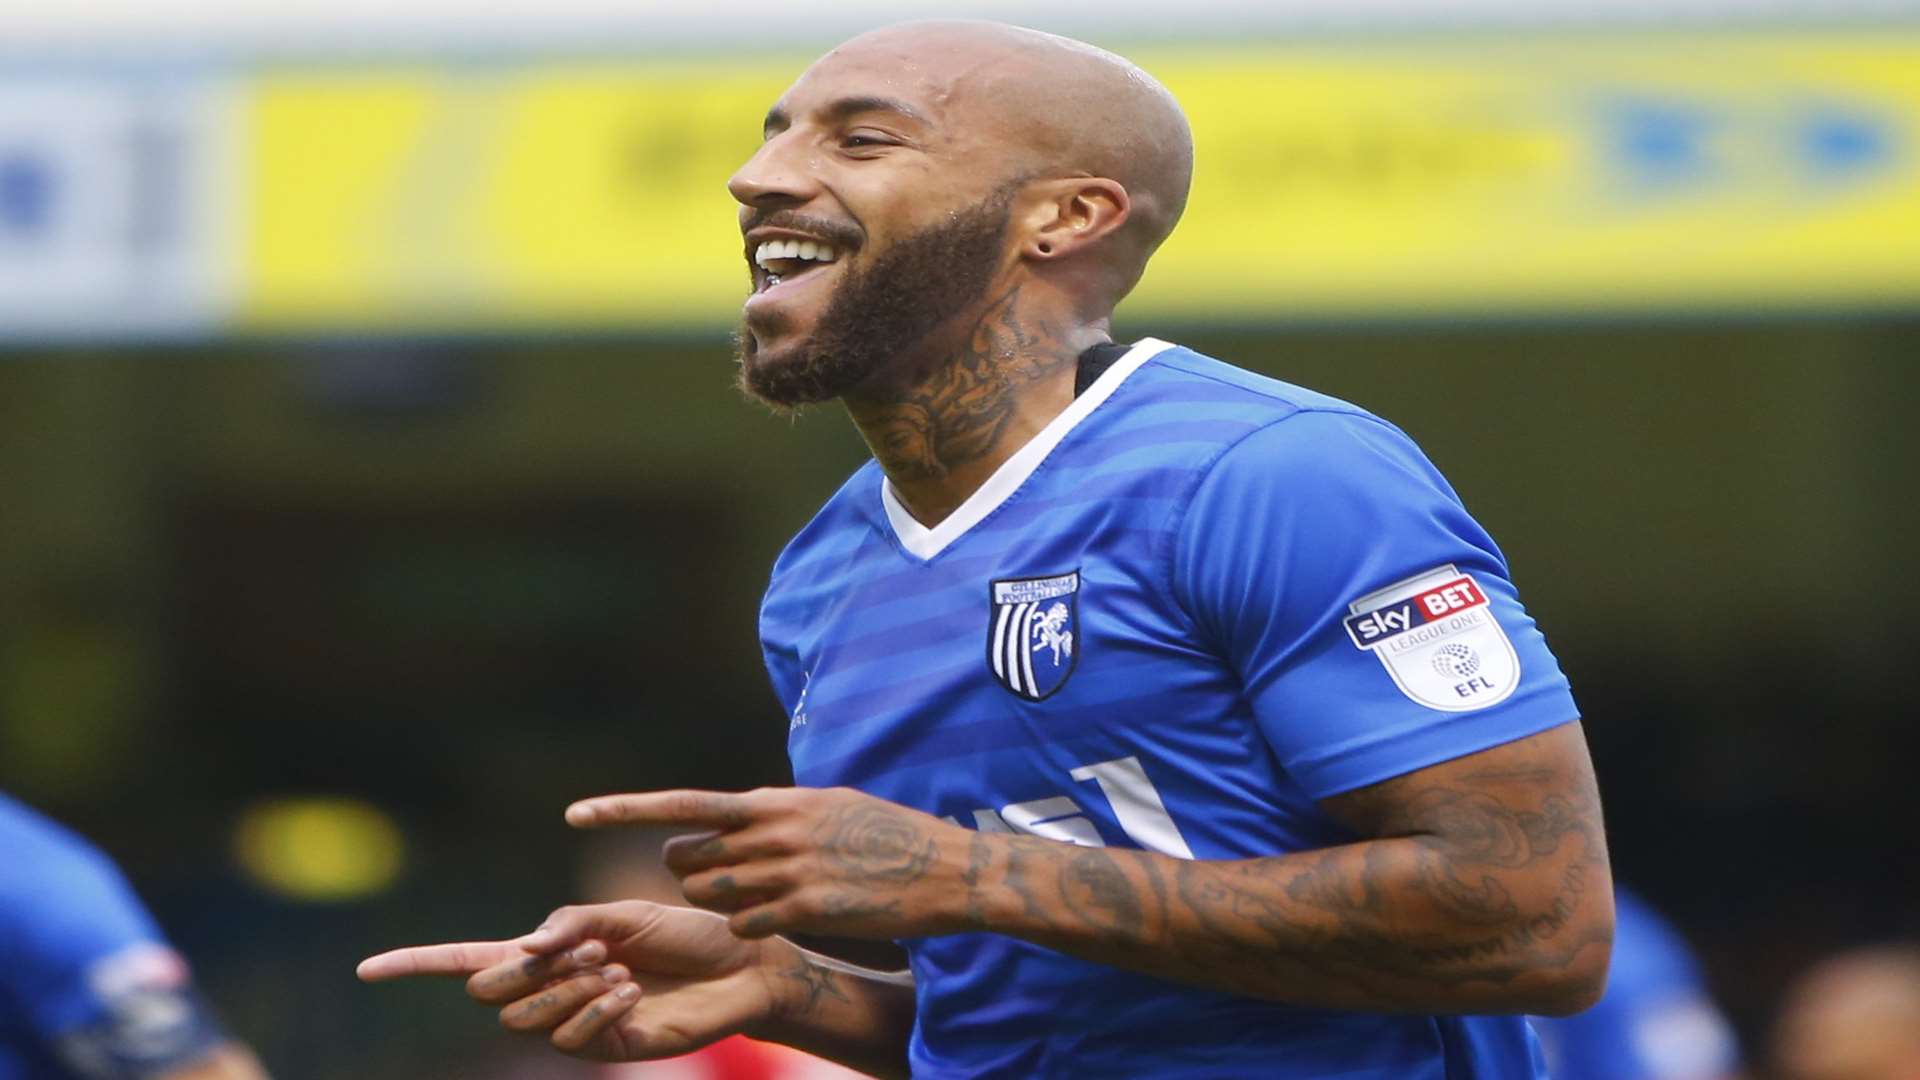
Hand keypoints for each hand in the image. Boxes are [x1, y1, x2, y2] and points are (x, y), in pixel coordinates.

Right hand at [357, 900, 786, 1061]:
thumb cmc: (685, 934)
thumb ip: (569, 924)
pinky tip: (631, 993)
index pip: (466, 960)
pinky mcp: (603, 1049)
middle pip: (489, 992)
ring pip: (526, 1018)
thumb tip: (523, 946)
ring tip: (618, 971)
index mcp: (546, 952)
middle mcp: (549, 990)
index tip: (365, 968)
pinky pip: (571, 1038)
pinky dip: (597, 1009)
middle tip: (590, 949)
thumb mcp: (623, 914)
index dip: (416, 964)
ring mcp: (572, 1024)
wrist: (739, 966)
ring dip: (568, 988)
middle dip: (529, 968)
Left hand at [569, 786, 969, 939]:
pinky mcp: (806, 908)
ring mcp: (788, 870)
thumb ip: (779, 812)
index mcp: (774, 801)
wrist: (942, 867)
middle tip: (726, 881)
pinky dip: (753, 929)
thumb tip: (739, 816)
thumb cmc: (889, 836)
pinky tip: (784, 921)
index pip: (683, 804)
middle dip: (693, 876)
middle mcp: (773, 830)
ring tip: (763, 898)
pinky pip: (746, 926)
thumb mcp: (829, 806)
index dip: (625, 809)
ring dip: (723, 905)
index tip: (575, 813)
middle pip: (688, 861)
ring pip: (711, 897)